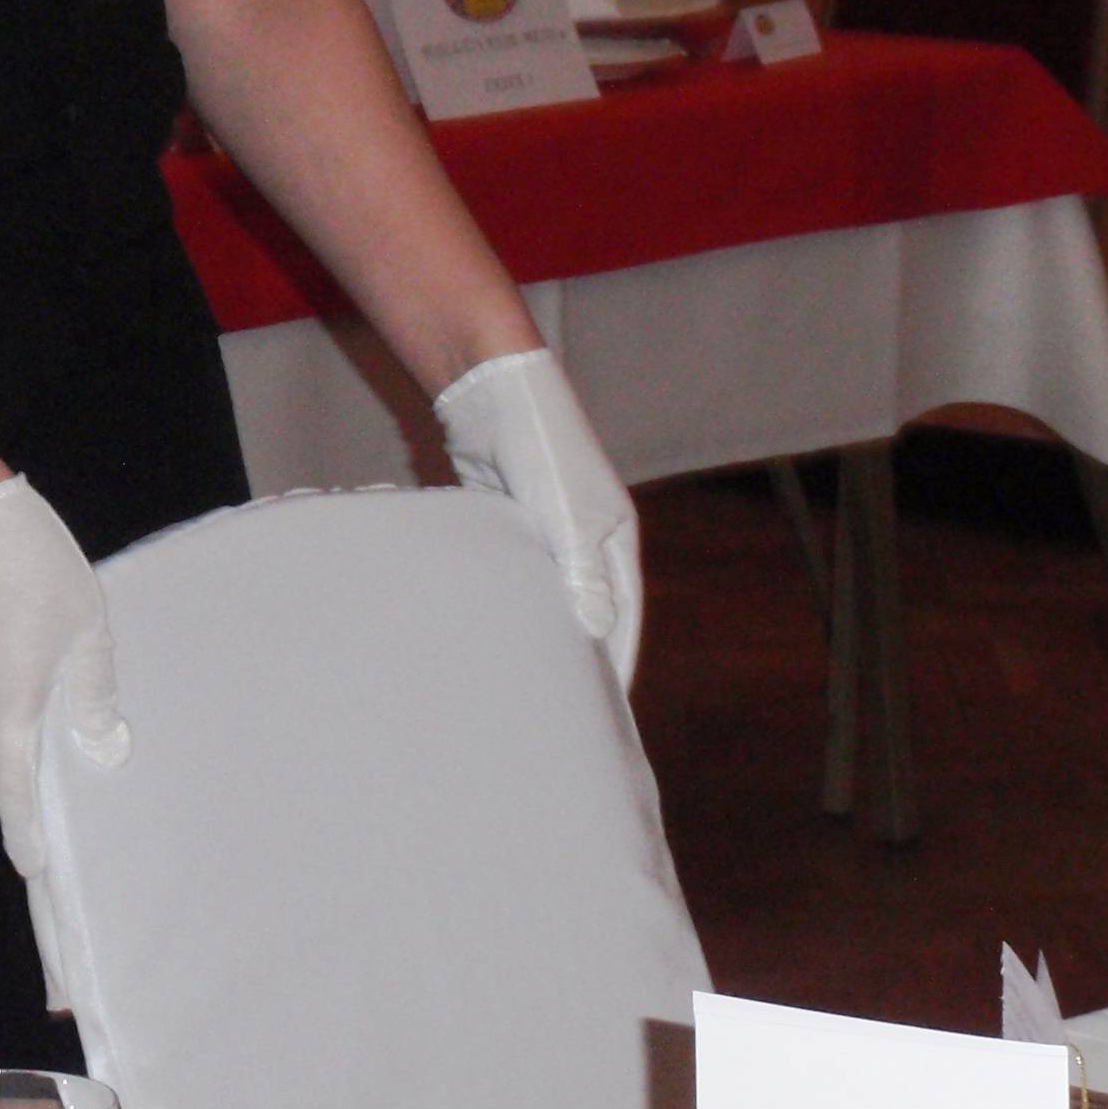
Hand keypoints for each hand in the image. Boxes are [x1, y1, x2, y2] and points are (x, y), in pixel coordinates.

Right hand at [0, 474, 126, 881]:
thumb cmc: (36, 569)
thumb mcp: (88, 632)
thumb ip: (95, 695)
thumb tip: (105, 749)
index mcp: (11, 705)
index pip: (17, 789)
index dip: (26, 833)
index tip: (35, 871)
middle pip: (5, 768)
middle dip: (27, 807)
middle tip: (52, 846)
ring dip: (24, 753)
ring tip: (60, 773)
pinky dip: (13, 714)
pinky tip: (40, 704)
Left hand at [433, 346, 642, 686]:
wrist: (490, 391)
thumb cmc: (542, 447)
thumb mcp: (568, 516)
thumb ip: (582, 577)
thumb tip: (596, 639)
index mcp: (612, 542)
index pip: (620, 619)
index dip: (614, 666)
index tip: (603, 718)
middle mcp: (583, 541)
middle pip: (585, 612)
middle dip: (575, 660)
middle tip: (558, 716)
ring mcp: (544, 534)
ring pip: (544, 598)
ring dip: (536, 635)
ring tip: (519, 688)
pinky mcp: (505, 526)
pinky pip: (511, 579)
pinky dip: (504, 608)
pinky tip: (486, 638)